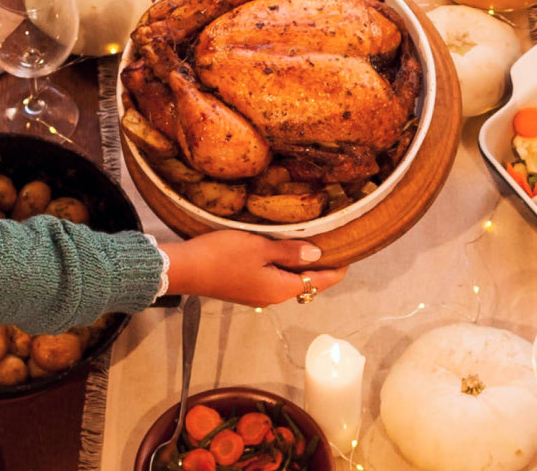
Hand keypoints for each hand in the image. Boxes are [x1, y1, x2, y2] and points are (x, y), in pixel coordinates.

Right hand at [163, 232, 347, 306]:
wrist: (185, 269)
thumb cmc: (223, 256)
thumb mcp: (260, 248)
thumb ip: (290, 252)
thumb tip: (317, 256)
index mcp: (281, 289)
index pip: (319, 282)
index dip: (337, 268)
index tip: (351, 252)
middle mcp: (272, 297)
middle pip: (305, 282)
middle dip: (320, 265)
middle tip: (333, 240)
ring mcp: (257, 294)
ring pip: (287, 279)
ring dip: (299, 264)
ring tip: (309, 239)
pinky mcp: (244, 288)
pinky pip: (272, 277)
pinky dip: (282, 264)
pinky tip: (280, 247)